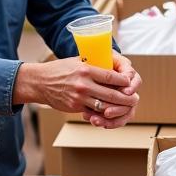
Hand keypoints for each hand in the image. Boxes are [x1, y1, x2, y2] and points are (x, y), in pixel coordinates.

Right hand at [16, 55, 139, 126]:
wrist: (40, 82)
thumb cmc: (59, 69)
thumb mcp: (76, 61)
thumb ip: (93, 64)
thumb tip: (111, 65)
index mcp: (85, 69)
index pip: (111, 76)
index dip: (124, 81)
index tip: (130, 83)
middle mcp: (83, 84)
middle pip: (111, 94)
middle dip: (126, 98)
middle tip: (135, 99)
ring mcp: (79, 98)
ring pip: (104, 106)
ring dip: (117, 108)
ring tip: (126, 107)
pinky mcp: (75, 107)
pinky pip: (93, 112)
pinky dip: (103, 114)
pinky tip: (111, 113)